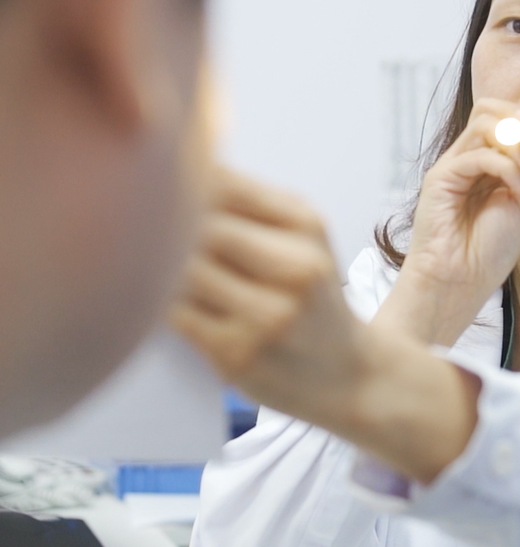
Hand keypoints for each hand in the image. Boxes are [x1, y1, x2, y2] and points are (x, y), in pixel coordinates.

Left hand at [171, 166, 486, 482]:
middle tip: (142, 230)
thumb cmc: (310, 298)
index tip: (159, 190)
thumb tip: (172, 171)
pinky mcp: (237, 353)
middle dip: (165, 227)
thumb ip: (245, 203)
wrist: (349, 374)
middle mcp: (294, 266)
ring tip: (152, 267)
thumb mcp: (301, 238)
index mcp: (305, 225)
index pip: (224, 185)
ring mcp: (267, 313)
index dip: (180, 184)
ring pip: (181, 270)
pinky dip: (159, 303)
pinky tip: (164, 302)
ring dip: (157, 267)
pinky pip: (174, 314)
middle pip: (198, 226)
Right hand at [375, 100, 519, 344]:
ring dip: (514, 141)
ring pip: (481, 125)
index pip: (503, 119)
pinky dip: (504, 166)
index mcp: (488, 164)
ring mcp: (453, 167)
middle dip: (519, 115)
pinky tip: (519, 188)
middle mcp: (468, 160)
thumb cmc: (491, 250)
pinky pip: (476, 155)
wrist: (462, 282)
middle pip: (488, 110)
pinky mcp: (440, 179)